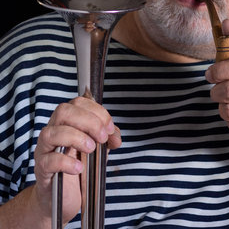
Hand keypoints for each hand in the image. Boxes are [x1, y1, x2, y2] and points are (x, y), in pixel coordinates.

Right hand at [32, 97, 120, 223]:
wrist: (64, 196)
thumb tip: (115, 136)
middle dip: (88, 121)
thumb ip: (108, 138)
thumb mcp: (99, 148)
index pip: (78, 103)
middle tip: (102, 138)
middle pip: (63, 111)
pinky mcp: (42, 169)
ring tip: (91, 149)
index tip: (109, 128)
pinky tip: (79, 168)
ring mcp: (44, 150)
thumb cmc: (80, 166)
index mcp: (68, 122)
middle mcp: (54, 131)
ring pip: (51, 133)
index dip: (97, 111)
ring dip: (77, 138)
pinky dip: (67, 163)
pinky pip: (49, 160)